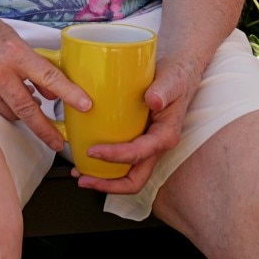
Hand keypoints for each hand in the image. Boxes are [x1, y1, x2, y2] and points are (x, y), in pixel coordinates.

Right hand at [0, 10, 90, 153]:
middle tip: (59, 142)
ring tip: (34, 110)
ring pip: (12, 114)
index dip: (69, 93)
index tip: (84, 105)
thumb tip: (51, 93)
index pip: (48, 75)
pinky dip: (8, 110)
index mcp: (14, 52)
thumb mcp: (15, 39)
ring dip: (25, 116)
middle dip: (45, 129)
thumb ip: (34, 64)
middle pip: (27, 108)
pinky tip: (11, 100)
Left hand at [72, 54, 202, 195]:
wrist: (179, 73)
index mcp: (165, 136)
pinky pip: (122, 161)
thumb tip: (153, 100)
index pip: (138, 154)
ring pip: (127, 174)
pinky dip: (105, 165)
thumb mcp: (172, 80)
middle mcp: (156, 146)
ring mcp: (147, 146)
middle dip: (108, 184)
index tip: (93, 151)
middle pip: (135, 179)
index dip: (115, 157)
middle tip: (84, 179)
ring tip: (79, 173)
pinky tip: (86, 157)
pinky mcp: (138, 140)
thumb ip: (163, 90)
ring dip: (104, 179)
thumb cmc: (176, 77)